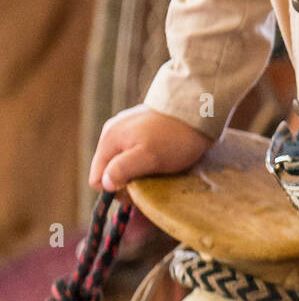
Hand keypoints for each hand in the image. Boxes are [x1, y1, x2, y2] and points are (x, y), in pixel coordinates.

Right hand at [88, 105, 211, 195]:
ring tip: (158, 169)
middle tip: (150, 182)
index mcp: (109, 139)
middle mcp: (112, 131)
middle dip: (127, 181)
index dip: (115, 191)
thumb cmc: (175, 137)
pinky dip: (144, 159)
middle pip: (109, 170)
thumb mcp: (148, 157)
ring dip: (137, 171)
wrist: (199, 108)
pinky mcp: (141, 126)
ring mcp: (126, 127)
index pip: (97, 179)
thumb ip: (122, 170)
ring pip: (122, 162)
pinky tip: (160, 157)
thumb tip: (104, 183)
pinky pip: (134, 151)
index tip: (137, 192)